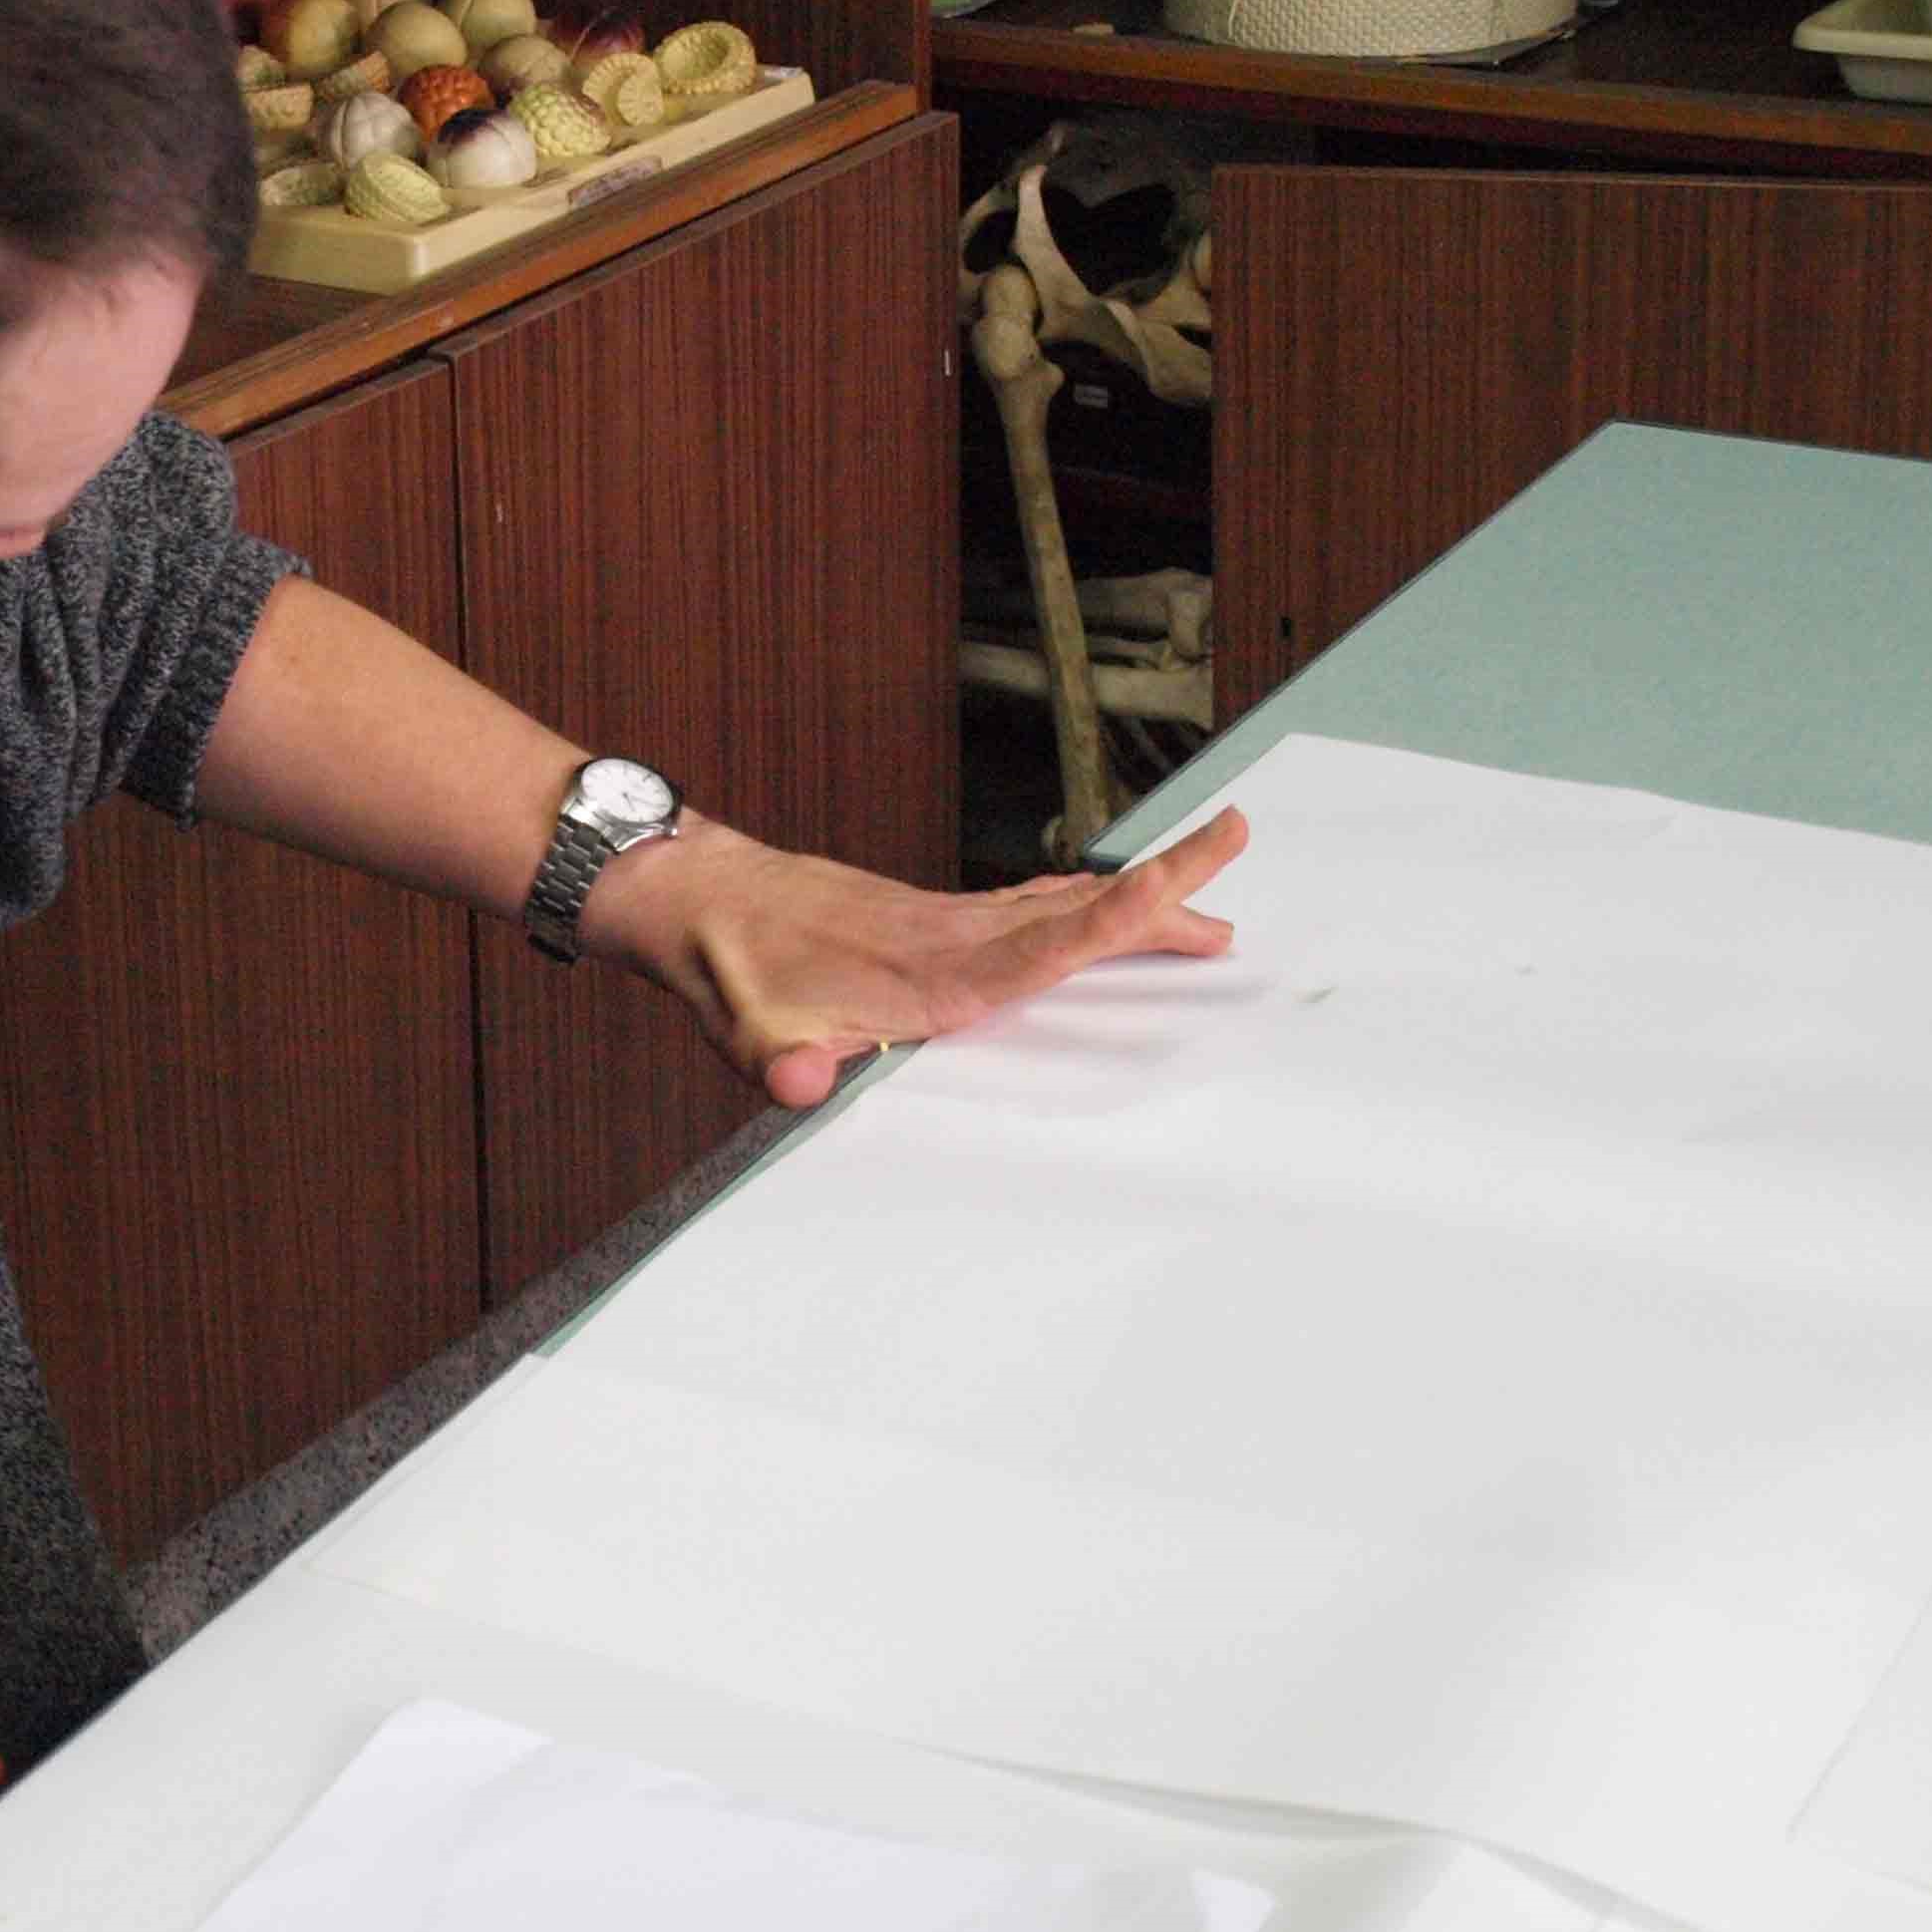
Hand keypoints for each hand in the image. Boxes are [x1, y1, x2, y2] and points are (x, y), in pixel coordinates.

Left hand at [599, 805, 1248, 1108]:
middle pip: (1075, 908)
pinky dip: (1082, 907)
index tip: (1169, 888)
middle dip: (1162, 886)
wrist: (692, 897)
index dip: (1108, 921)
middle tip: (1238, 848)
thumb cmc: (726, 964)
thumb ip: (775, 1057)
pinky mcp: (930, 920)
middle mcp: (949, 936)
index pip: (1038, 945)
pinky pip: (1030, 910)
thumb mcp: (740, 1025)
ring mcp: (943, 921)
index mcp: (928, 970)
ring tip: (1211, 913)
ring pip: (1059, 906)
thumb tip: (796, 1082)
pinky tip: (1100, 912)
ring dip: (1135, 905)